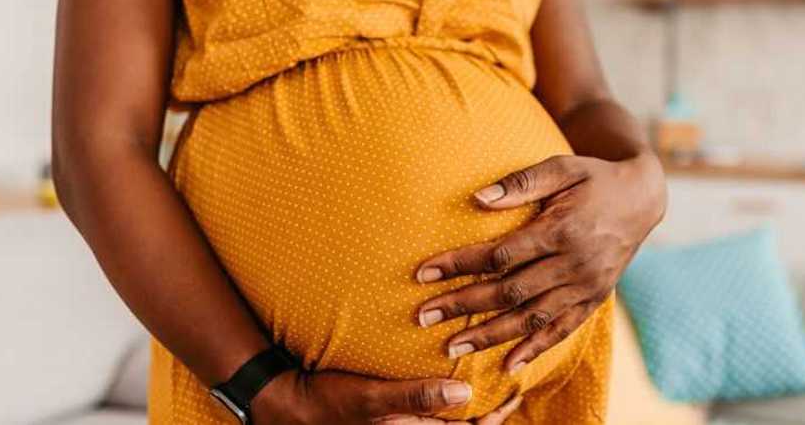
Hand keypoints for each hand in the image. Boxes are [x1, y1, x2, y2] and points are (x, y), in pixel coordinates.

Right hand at [251, 367, 522, 424]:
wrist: (290, 406)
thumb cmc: (331, 401)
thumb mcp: (372, 399)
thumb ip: (417, 397)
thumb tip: (464, 395)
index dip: (494, 417)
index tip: (514, 393)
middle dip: (489, 412)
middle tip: (512, 386)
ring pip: (448, 421)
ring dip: (471, 408)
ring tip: (494, 384)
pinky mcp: (392, 417)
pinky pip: (429, 415)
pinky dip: (447, 402)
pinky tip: (456, 382)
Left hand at [414, 152, 664, 371]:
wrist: (642, 198)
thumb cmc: (593, 178)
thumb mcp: (561, 168)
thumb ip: (521, 183)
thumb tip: (477, 199)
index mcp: (562, 230)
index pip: (501, 255)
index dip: (460, 265)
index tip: (424, 273)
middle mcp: (575, 264)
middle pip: (510, 292)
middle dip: (463, 305)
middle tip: (423, 316)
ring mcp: (587, 287)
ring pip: (532, 318)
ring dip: (490, 335)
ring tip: (453, 347)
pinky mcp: (595, 299)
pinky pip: (562, 330)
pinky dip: (536, 349)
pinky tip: (508, 364)